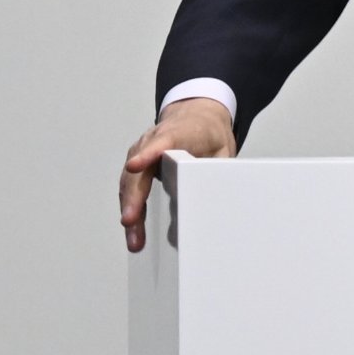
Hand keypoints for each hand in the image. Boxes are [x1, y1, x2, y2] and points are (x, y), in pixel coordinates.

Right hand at [118, 97, 235, 251]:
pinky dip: (131, 208)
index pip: (159, 142)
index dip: (147, 155)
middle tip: (130, 220)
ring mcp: (141, 153)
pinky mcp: (138, 165)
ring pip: (130, 182)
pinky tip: (133, 229)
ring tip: (134, 238)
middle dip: (134, 197)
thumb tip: (218, 193)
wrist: (196, 116)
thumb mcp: (223, 147)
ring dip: (130, 210)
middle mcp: (153, 141)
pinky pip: (131, 187)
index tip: (134, 166)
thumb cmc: (209, 133)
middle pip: (139, 170)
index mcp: (177, 133)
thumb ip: (219, 166)